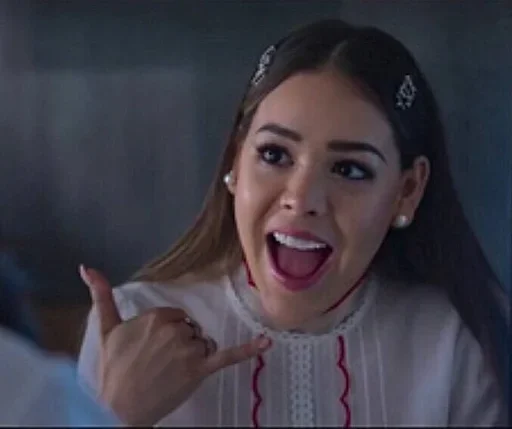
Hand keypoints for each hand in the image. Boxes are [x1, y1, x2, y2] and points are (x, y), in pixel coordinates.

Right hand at [79, 265, 270, 425]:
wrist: (118, 408)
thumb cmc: (113, 370)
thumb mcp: (105, 329)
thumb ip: (101, 295)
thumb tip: (87, 268)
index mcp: (156, 317)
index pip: (176, 316)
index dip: (168, 331)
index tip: (154, 346)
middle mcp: (175, 331)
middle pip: (192, 328)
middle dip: (181, 342)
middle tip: (160, 361)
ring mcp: (189, 351)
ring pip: (205, 342)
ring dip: (195, 354)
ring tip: (172, 370)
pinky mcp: (200, 370)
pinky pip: (228, 356)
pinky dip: (248, 349)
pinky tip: (265, 343)